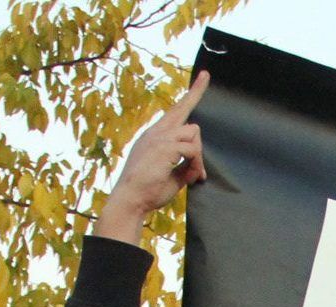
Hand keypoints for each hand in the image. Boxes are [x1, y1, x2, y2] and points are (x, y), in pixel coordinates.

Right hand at [91, 70, 209, 244]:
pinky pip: (193, 149)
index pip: (175, 110)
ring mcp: (159, 137)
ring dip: (197, 156)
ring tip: (192, 175)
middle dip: (197, 112)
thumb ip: (185, 166)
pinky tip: (190, 177)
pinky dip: (196, 164)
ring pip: (193, 133)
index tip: (205, 76)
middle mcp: (156, 132)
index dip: (192, 92)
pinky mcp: (164, 146)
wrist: (130, 201)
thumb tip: (199, 168)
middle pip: (185, 111)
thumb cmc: (148, 191)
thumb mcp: (171, 176)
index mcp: (154, 136)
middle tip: (200, 127)